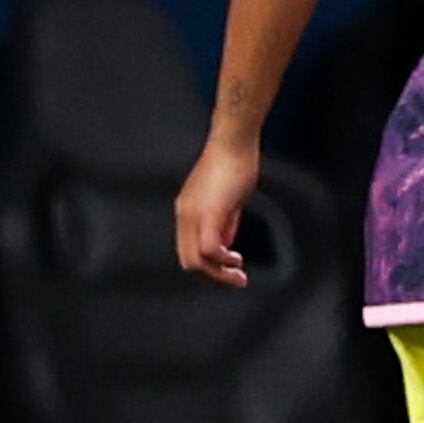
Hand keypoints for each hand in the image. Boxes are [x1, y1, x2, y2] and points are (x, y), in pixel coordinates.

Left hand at [175, 141, 258, 287]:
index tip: (228, 271)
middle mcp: (184, 215)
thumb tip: (226, 243)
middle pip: (188, 262)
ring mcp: (194, 214)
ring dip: (218, 275)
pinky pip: (209, 249)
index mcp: (186, 212)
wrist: (233, 141)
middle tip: (235, 281)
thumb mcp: (228, 200)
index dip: (207, 268)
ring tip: (238, 276)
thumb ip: (225, 223)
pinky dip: (222, 261)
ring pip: (195, 261)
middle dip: (213, 278)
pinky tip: (236, 260)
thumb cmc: (234, 163)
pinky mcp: (209, 212)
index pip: (188, 251)